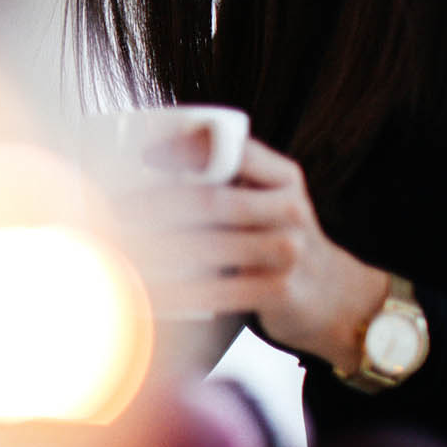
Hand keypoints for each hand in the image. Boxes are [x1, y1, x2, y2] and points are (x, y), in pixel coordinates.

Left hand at [117, 139, 388, 370]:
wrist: (336, 298)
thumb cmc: (278, 242)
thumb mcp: (268, 202)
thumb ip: (228, 181)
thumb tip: (140, 167)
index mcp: (283, 177)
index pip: (233, 151)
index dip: (185, 148)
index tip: (140, 154)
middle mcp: (289, 208)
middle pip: (209, 200)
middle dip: (152, 205)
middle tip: (110, 211)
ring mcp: (289, 251)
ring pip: (207, 246)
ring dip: (154, 250)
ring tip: (115, 249)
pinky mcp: (280, 291)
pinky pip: (217, 291)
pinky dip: (176, 293)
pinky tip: (145, 293)